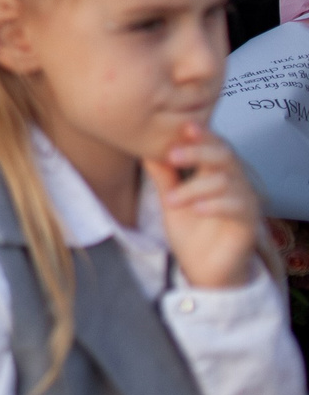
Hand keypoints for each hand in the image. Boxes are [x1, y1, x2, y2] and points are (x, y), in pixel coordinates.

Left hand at [149, 123, 266, 289]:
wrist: (203, 268)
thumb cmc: (190, 230)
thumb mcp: (171, 199)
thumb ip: (163, 174)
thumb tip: (144, 145)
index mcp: (214, 172)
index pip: (213, 144)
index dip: (202, 133)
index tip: (184, 126)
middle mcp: (234, 183)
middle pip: (224, 155)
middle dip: (197, 151)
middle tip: (171, 156)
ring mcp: (244, 202)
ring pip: (227, 182)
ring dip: (196, 188)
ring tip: (172, 201)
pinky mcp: (249, 224)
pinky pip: (238, 207)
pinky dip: (215, 205)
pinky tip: (197, 210)